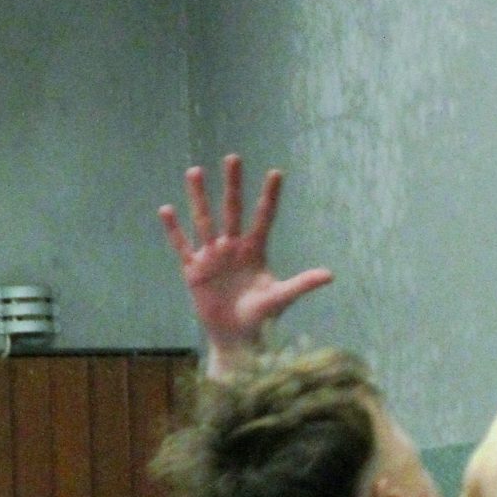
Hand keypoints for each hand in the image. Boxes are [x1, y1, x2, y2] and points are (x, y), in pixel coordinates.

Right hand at [158, 155, 332, 363]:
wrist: (236, 339)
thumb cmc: (261, 318)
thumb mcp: (280, 298)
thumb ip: (302, 284)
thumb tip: (330, 275)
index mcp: (255, 250)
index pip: (263, 218)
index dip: (269, 197)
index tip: (276, 172)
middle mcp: (233, 247)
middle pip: (232, 210)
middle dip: (232, 185)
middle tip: (233, 158)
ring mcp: (212, 256)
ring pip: (204, 220)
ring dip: (199, 197)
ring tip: (194, 171)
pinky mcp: (194, 270)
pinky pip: (182, 246)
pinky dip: (174, 230)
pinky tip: (166, 210)